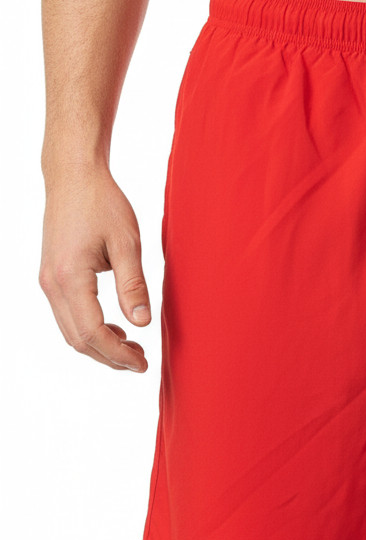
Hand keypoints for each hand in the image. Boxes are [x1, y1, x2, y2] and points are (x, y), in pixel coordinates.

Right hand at [39, 163, 151, 371]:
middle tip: (141, 362)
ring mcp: (48, 281)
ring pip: (70, 331)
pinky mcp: (51, 276)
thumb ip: (133, 285)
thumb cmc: (102, 203)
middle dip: (110, 357)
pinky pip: (67, 315)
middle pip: (78, 339)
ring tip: (132, 348)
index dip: (118, 354)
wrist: (73, 176)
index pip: (93, 333)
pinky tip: (115, 326)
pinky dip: (90, 328)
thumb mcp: (127, 243)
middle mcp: (52, 284)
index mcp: (70, 277)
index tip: (143, 363)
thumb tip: (141, 324)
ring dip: (100, 345)